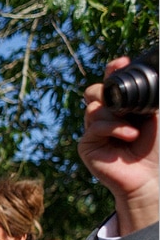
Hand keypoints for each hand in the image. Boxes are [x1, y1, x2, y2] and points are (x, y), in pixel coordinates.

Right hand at [78, 56, 158, 234]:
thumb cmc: (157, 147)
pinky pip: (95, 126)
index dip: (113, 70)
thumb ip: (149, 96)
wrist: (150, 176)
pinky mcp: (87, 145)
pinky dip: (113, 128)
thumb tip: (153, 75)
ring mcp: (94, 130)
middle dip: (105, 89)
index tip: (122, 62)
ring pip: (94, 107)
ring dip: (115, 114)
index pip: (111, 83)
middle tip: (120, 95)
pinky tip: (129, 136)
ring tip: (134, 127)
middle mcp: (105, 116)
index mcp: (121, 107)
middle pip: (94, 91)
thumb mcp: (156, 115)